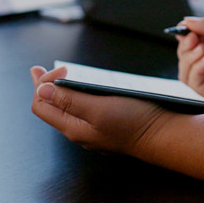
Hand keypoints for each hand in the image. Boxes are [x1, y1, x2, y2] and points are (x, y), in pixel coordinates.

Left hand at [30, 66, 168, 154]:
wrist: (163, 135)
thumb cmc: (135, 123)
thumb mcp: (99, 109)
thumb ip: (70, 101)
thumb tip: (42, 90)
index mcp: (73, 127)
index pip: (41, 105)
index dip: (44, 84)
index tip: (62, 70)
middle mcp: (80, 130)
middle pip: (52, 106)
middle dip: (49, 84)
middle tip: (57, 67)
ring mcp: (93, 128)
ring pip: (69, 106)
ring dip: (65, 89)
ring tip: (65, 74)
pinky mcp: (107, 124)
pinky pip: (85, 108)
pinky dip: (81, 93)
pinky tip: (87, 86)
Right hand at [175, 17, 203, 108]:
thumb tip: (185, 22)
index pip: (193, 38)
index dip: (187, 33)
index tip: (185, 28)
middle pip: (186, 54)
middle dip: (186, 45)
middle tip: (193, 39)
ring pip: (185, 69)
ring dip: (189, 57)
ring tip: (201, 48)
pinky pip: (194, 82)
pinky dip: (196, 69)